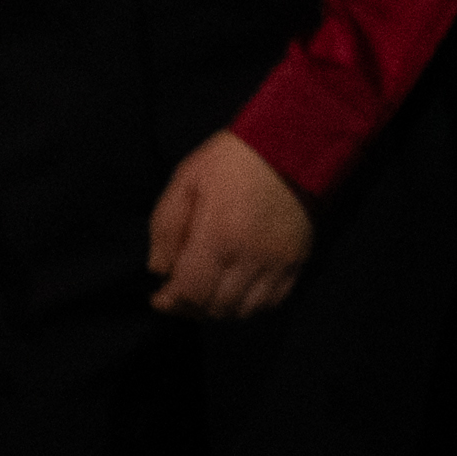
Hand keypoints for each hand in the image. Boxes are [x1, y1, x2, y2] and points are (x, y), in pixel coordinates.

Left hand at [148, 123, 317, 319]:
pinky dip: (250, 306)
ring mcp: (277, 264)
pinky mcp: (297, 263)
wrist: (291, 143)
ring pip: (243, 312)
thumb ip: (166, 227)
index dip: (170, 302)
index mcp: (218, 235)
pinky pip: (271, 303)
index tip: (159, 297)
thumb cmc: (231, 160)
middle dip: (191, 308)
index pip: (191, 291)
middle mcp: (249, 257)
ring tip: (207, 293)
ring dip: (220, 310)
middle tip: (180, 295)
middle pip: (216, 308)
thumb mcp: (186, 180)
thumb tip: (159, 269)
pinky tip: (237, 290)